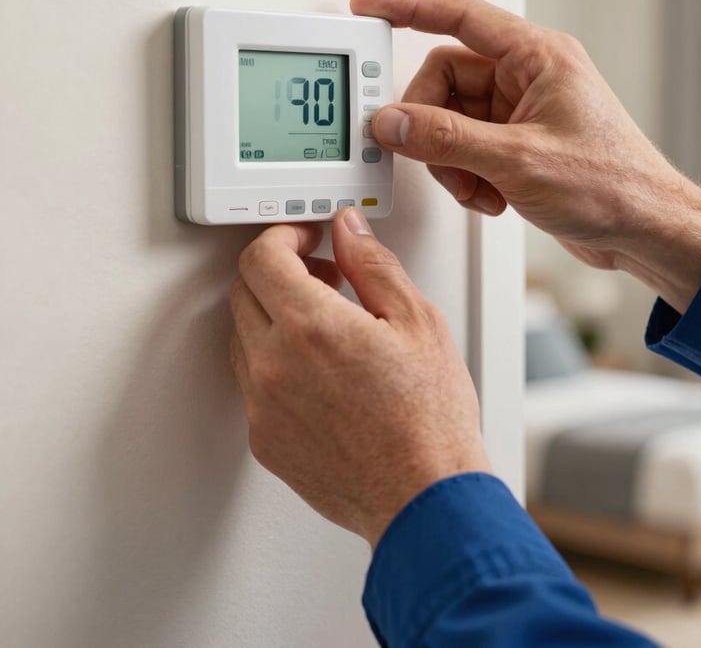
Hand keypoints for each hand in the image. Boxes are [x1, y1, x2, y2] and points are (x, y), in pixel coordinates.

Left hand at [229, 208, 490, 547]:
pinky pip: (252, 383)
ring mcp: (263, 406)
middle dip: (279, 272)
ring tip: (326, 327)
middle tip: (323, 278)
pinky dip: (274, 362)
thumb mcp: (417, 321)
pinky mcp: (264, 440)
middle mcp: (274, 364)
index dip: (282, 236)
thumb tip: (349, 230)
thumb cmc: (429, 419)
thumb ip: (373, 264)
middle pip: (243, 291)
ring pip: (242, 336)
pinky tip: (319, 371)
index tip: (303, 238)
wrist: (424, 498)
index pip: (261, 257)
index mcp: (311, 326)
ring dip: (273, 317)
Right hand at [351, 0, 700, 312]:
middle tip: (431, 156)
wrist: (645, 230)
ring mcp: (520, 112)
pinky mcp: (516, 144)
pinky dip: (465, 175)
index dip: (408, 8)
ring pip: (451, 120)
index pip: (460, 15)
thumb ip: (446, 138)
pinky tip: (492, 196)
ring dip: (450, 160)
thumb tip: (392, 122)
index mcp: (537, 56)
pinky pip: (465, 147)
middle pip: (446, 80)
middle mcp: (527, 77)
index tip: (370, 7)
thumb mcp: (518, 160)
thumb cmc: (613, 185)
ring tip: (476, 187)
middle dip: (432, 125)